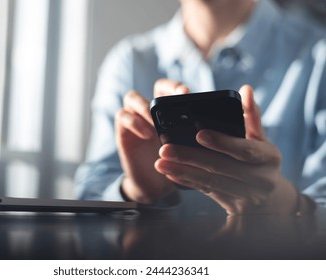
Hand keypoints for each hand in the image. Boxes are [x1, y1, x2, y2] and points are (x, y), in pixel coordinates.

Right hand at [115, 79, 188, 203]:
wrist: (155, 186)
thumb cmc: (174, 165)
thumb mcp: (188, 150)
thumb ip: (194, 136)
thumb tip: (214, 129)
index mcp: (167, 111)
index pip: (170, 88)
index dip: (176, 86)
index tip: (187, 93)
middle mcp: (150, 110)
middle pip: (153, 86)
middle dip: (165, 88)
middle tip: (176, 98)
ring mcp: (134, 119)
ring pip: (131, 97)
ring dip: (144, 105)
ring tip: (154, 119)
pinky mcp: (122, 131)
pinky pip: (122, 116)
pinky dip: (134, 122)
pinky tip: (146, 134)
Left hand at [155, 85, 298, 214]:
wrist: (268, 199)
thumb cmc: (260, 160)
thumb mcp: (260, 138)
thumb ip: (251, 115)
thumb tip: (246, 89)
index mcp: (269, 158)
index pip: (244, 150)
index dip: (222, 142)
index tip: (199, 134)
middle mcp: (261, 179)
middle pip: (220, 167)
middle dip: (190, 158)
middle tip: (165, 149)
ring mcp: (246, 196)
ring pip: (209, 182)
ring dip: (182, 171)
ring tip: (160, 163)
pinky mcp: (231, 205)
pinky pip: (205, 191)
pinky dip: (186, 182)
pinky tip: (169, 174)